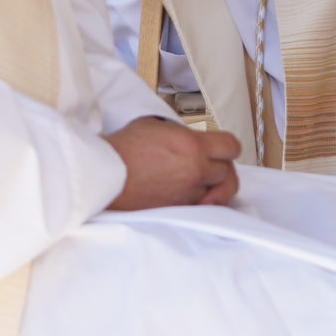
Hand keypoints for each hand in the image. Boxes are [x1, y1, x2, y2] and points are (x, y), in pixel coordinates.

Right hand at [105, 115, 239, 208]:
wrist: (104, 176)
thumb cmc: (123, 150)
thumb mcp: (155, 125)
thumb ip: (181, 132)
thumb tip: (191, 137)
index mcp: (193, 145)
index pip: (231, 146)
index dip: (228, 147)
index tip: (223, 149)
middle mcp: (195, 171)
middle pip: (228, 172)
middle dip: (221, 168)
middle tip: (211, 166)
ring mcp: (188, 193)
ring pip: (218, 193)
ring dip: (213, 187)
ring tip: (203, 183)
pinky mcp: (178, 210)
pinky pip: (201, 206)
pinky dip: (200, 201)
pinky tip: (191, 195)